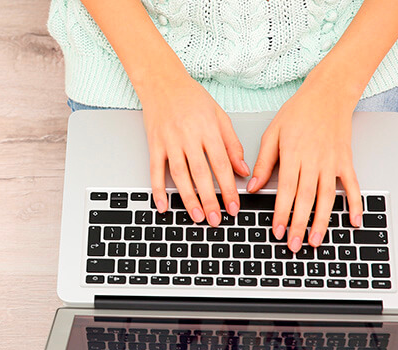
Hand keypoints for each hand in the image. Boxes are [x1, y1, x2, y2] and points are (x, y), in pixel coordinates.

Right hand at [142, 75, 250, 224]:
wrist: (162, 82)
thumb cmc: (192, 98)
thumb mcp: (219, 116)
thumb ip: (232, 144)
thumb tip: (243, 170)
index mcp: (208, 130)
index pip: (221, 164)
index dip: (229, 188)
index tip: (234, 206)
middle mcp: (188, 136)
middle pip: (201, 173)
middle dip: (210, 199)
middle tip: (217, 219)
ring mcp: (169, 141)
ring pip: (180, 175)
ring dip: (188, 198)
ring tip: (197, 217)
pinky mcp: (154, 144)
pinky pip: (155, 170)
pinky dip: (158, 189)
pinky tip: (163, 205)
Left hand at [247, 76, 363, 250]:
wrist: (328, 94)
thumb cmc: (297, 112)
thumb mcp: (272, 133)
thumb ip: (263, 162)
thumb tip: (252, 187)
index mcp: (293, 154)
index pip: (286, 190)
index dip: (281, 212)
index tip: (277, 230)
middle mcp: (314, 160)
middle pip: (305, 198)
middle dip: (299, 224)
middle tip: (293, 245)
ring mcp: (332, 161)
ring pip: (327, 196)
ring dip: (322, 221)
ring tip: (315, 241)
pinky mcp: (346, 160)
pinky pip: (352, 185)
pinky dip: (355, 203)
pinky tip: (354, 221)